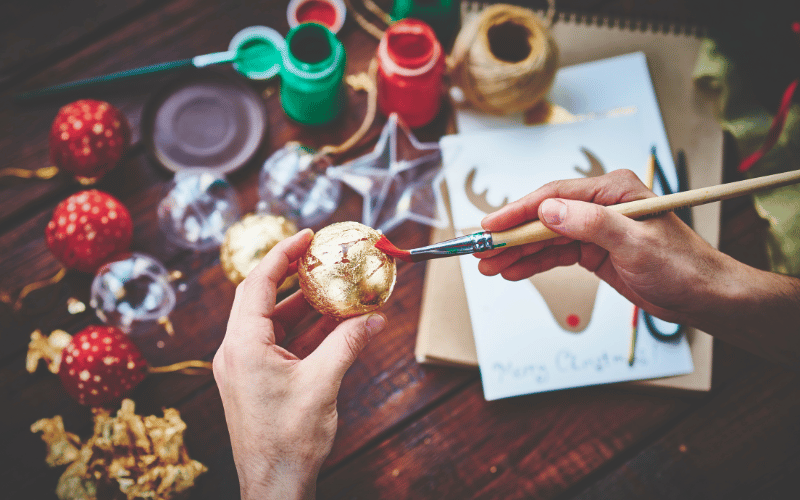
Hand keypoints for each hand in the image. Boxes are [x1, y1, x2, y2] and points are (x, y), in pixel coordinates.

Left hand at [213, 229, 387, 499]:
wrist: (275, 484)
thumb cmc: (290, 440)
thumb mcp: (323, 384)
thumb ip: (347, 344)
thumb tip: (374, 317)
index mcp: (243, 346)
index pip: (258, 285)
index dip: (282, 255)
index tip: (307, 236)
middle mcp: (237, 352)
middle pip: (265, 299)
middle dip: (297, 277)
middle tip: (324, 258)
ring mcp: (245, 367)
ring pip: (275, 323)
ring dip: (306, 308)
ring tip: (338, 292)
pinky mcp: (256, 380)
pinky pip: (280, 344)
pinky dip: (305, 333)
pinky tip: (335, 326)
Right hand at [475, 169, 736, 325]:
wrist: (702, 297)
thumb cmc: (680, 266)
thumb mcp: (635, 243)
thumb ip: (590, 224)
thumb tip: (547, 210)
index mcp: (613, 190)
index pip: (554, 195)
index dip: (518, 211)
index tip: (490, 226)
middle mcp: (600, 204)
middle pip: (543, 216)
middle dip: (511, 236)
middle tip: (480, 251)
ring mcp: (594, 228)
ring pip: (545, 237)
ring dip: (516, 252)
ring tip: (488, 267)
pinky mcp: (593, 250)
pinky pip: (555, 254)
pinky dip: (533, 263)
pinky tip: (511, 272)